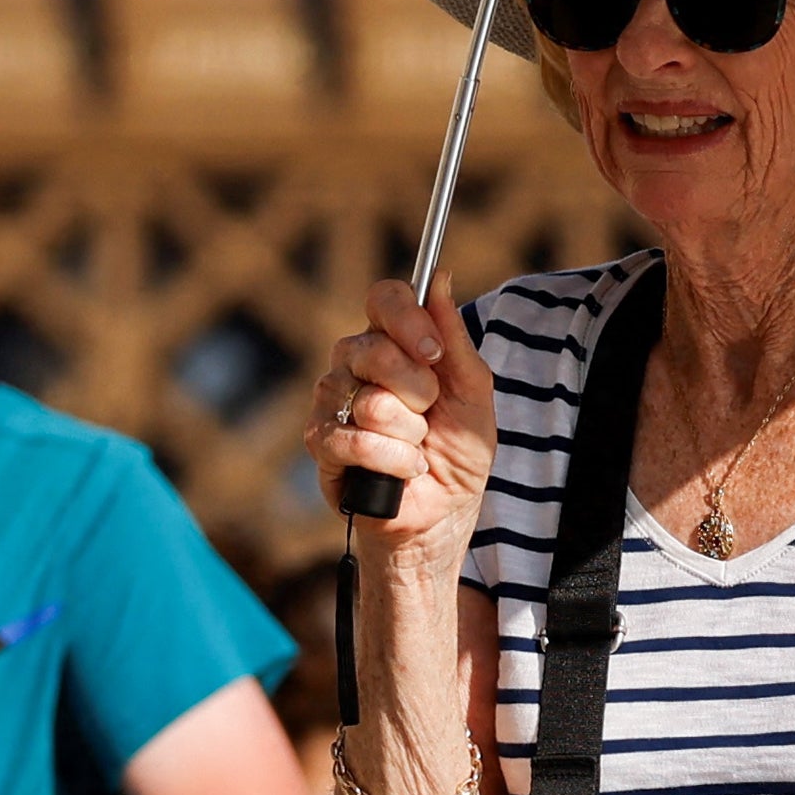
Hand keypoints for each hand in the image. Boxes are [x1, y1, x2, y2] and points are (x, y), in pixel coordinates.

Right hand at [314, 280, 500, 548]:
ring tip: (416, 448)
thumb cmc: (458, 452)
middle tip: (430, 414)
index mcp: (392, 342)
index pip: (384, 298)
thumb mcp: (474, 392)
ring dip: (410, 434)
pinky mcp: (320, 443)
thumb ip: (454, 340)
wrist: (443, 515)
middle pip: (374, 348)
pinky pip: (357, 441)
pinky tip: (403, 470)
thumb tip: (441, 279)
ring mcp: (332, 402)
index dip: (408, 320)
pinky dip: (395, 462)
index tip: (434, 353)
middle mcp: (354, 364)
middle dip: (418, 390)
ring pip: (370, 402)